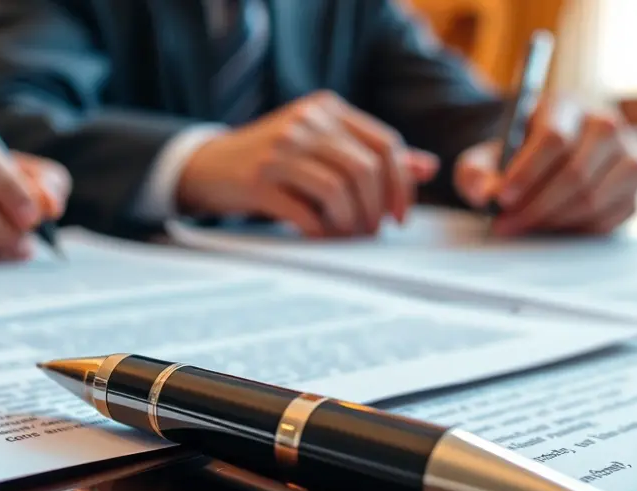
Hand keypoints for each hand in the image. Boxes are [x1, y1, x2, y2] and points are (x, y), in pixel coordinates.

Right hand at [177, 91, 438, 237]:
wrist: (209, 166)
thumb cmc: (274, 160)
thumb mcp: (321, 146)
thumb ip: (370, 153)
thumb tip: (427, 167)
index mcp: (327, 109)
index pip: (385, 143)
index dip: (401, 185)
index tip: (399, 217)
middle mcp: (306, 122)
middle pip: (365, 169)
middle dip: (375, 209)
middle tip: (370, 233)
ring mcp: (280, 149)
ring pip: (339, 190)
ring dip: (350, 223)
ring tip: (346, 237)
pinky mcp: (258, 179)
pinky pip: (306, 211)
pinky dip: (320, 231)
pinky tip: (319, 236)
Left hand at [454, 99, 636, 236]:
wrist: (565, 152)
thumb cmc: (522, 152)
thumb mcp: (491, 153)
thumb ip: (477, 171)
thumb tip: (485, 195)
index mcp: (566, 105)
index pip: (554, 138)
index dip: (527, 173)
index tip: (502, 198)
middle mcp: (605, 122)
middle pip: (575, 173)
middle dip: (535, 207)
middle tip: (506, 225)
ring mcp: (628, 151)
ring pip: (593, 198)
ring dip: (553, 221)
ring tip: (524, 226)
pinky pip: (608, 217)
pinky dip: (575, 229)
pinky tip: (551, 226)